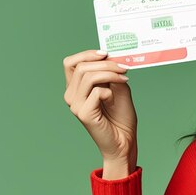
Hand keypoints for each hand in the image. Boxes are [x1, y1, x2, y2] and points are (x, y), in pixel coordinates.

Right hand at [63, 49, 137, 164]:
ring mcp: (75, 105)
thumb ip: (111, 73)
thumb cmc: (121, 117)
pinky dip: (110, 91)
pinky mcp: (84, 114)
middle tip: (124, 68)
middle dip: (106, 63)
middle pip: (82, 67)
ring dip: (110, 74)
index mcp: (76, 88)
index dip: (87, 54)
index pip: (70, 63)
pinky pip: (97, 92)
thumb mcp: (118, 88)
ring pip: (88, 76)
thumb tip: (111, 57)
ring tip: (125, 79)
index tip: (107, 53)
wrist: (125, 141)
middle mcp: (71, 96)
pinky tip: (114, 99)